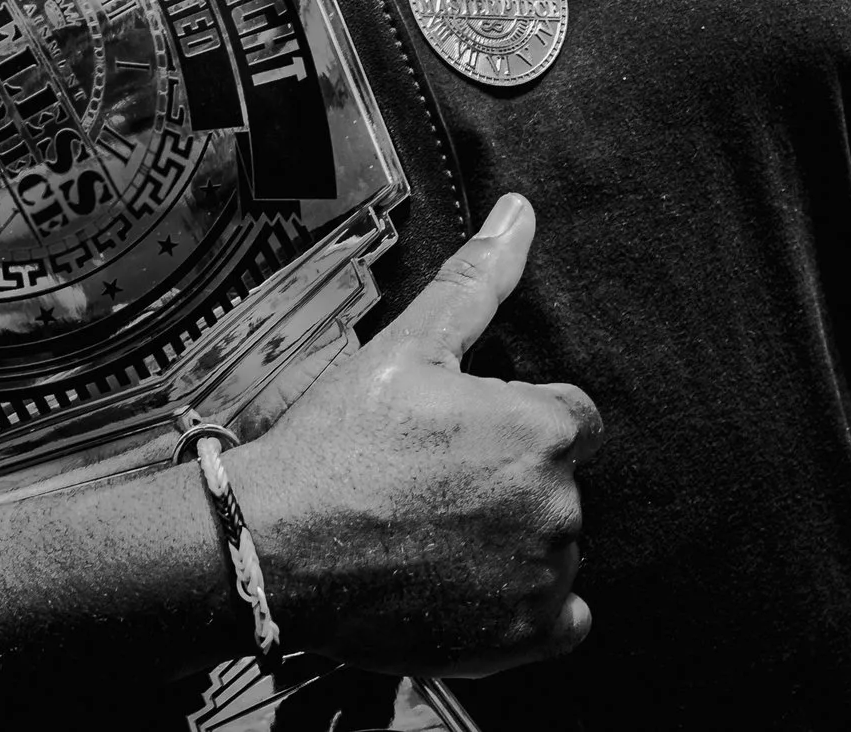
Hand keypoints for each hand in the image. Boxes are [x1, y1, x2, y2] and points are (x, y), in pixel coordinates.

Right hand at [222, 194, 599, 677]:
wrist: (277, 547)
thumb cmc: (340, 440)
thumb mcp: (409, 345)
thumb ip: (478, 280)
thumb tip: (520, 211)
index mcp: (541, 430)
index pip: (573, 419)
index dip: (520, 422)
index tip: (469, 434)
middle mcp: (556, 506)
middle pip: (560, 485)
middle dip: (514, 480)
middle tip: (440, 483)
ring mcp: (537, 578)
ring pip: (555, 547)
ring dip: (517, 540)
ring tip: (440, 532)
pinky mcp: (514, 641)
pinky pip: (563, 620)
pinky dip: (532, 607)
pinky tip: (479, 587)